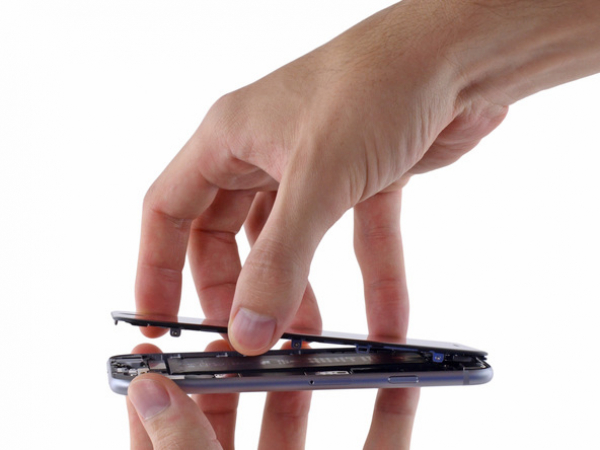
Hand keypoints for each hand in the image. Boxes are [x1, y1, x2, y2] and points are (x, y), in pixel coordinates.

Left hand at [126, 343, 417, 449]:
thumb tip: (148, 388)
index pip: (171, 433)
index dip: (167, 385)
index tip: (164, 337)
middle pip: (243, 415)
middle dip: (251, 364)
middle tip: (253, 315)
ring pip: (307, 422)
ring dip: (318, 377)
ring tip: (318, 329)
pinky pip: (382, 447)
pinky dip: (394, 411)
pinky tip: (401, 372)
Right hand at [135, 0, 509, 354]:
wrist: (458, 55)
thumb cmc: (377, 83)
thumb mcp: (316, 178)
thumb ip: (279, 260)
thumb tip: (247, 329)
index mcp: (230, 139)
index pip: (169, 210)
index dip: (156, 268)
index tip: (157, 320)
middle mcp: (265, 153)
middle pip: (229, 238)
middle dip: (237, 290)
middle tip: (248, 336)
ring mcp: (315, 168)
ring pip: (293, 244)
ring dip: (301, 294)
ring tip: (312, 343)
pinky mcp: (364, 179)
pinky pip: (359, 240)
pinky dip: (372, 280)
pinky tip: (384, 323)